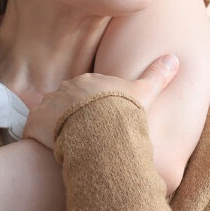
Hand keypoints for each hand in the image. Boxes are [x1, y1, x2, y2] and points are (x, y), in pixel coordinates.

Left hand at [22, 53, 178, 150]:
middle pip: (69, 102)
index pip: (89, 91)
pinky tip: (53, 152)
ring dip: (57, 129)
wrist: (97, 134)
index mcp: (88, 81)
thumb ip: (157, 76)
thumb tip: (174, 58)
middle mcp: (65, 89)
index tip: (102, 120)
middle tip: (88, 136)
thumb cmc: (121, 113)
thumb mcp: (144, 93)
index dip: (96, 106)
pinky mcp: (35, 123)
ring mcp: (48, 105)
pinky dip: (41, 140)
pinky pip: (35, 130)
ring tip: (72, 147)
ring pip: (51, 116)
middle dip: (75, 116)